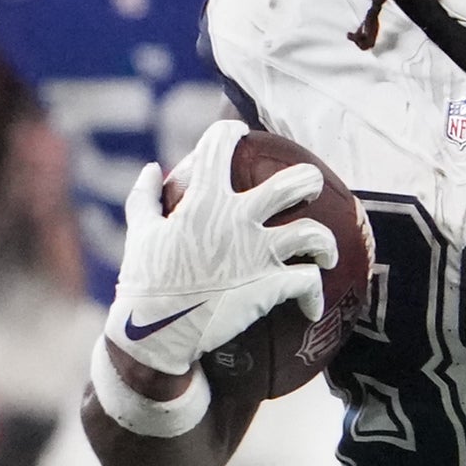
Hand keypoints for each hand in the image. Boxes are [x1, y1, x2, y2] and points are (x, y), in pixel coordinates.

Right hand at [108, 137, 334, 379]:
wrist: (155, 332)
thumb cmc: (144, 282)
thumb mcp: (139, 233)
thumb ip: (145, 197)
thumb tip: (151, 169)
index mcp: (204, 202)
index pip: (220, 147)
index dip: (230, 133)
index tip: (238, 133)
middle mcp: (237, 221)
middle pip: (291, 185)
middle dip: (309, 179)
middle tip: (311, 186)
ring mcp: (258, 254)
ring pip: (313, 234)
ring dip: (326, 242)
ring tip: (325, 252)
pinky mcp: (270, 287)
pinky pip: (308, 283)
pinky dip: (314, 295)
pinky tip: (312, 305)